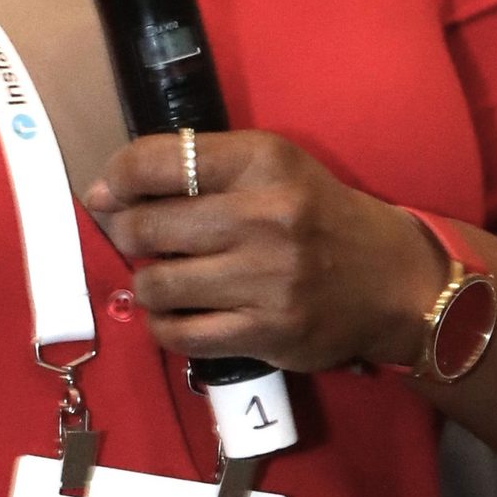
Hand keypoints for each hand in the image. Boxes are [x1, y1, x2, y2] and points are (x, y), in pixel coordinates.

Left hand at [82, 131, 446, 373]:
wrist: (392, 279)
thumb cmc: (315, 213)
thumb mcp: (267, 166)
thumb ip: (192, 166)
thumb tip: (104, 190)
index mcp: (261, 161)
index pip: (157, 161)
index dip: (117, 177)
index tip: (106, 192)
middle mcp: (265, 216)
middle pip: (148, 227)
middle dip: (125, 234)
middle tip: (133, 238)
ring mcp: (268, 279)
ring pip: (158, 285)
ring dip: (146, 283)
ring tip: (161, 277)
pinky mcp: (270, 333)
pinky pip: (182, 336)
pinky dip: (163, 325)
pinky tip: (174, 314)